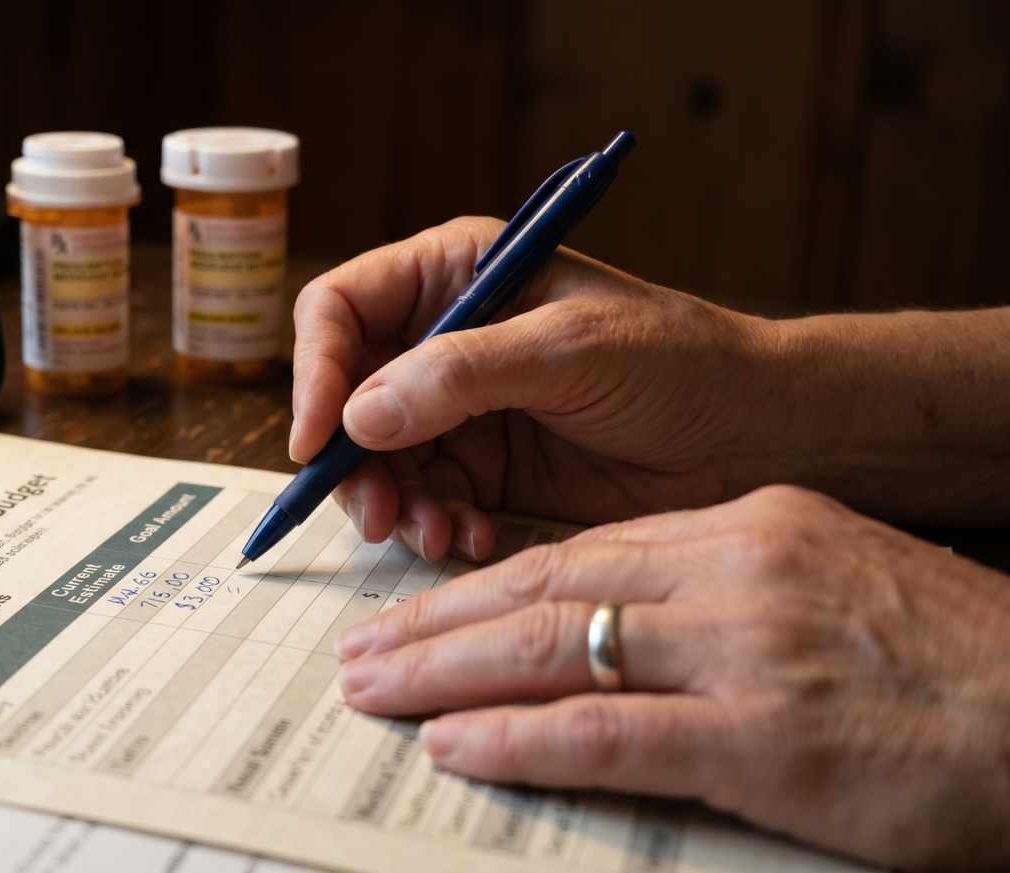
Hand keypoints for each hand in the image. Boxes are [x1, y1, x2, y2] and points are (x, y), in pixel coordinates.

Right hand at [290, 217, 1009, 562]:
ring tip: (433, 536)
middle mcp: (445, 336)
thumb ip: (459, 375)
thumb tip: (357, 416)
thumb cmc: (682, 363)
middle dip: (351, 459)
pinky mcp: (484, 465)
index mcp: (456, 273)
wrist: (758, 435)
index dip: (316, 371)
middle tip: (375, 515)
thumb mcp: (568, 351)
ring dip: (393, 502)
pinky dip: (433, 525)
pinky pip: (423, 498)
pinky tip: (468, 539)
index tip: (316, 438)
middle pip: (345, 394)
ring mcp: (460, 406)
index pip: (342, 310)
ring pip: (377, 458)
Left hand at [334, 485, 1009, 870]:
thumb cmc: (951, 664)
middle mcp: (736, 572)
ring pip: (555, 648)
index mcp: (748, 528)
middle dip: (437, 622)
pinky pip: (607, 733)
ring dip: (446, 672)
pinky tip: (453, 744)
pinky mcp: (765, 740)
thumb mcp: (828, 583)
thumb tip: (619, 624)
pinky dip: (517, 737)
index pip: (580, 551)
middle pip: (546, 588)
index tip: (417, 612)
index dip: (483, 585)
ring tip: (372, 690)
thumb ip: (722, 594)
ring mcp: (747, 652)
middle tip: (359, 649)